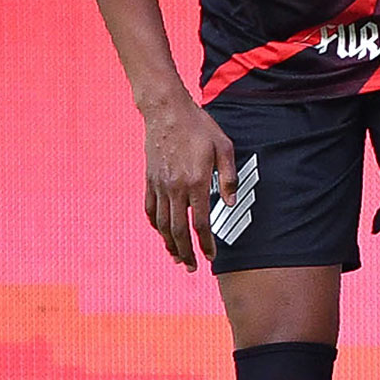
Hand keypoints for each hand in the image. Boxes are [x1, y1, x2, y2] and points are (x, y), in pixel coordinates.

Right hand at [140, 89, 236, 270]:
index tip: (211, 256)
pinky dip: (156, 225)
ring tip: (177, 257)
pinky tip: (162, 232)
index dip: (206, 244)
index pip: (200, 224)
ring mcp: (160, 185)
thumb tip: (230, 203)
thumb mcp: (223, 147)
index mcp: (196, 182)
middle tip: (192, 268)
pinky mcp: (150, 180)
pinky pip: (150, 209)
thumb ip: (228, 177)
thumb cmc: (199, 127)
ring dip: (169, 244)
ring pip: (162, 224)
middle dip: (186, 253)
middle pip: (178, 231)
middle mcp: (175, 188)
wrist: (166, 111)